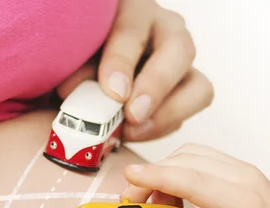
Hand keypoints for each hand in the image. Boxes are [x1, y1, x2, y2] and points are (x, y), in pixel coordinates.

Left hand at [57, 0, 213, 141]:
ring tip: (133, 131)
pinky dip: (162, 127)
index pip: (133, 29)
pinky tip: (134, 133)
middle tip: (132, 114)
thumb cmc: (80, 59)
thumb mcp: (72, 57)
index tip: (112, 92)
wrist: (88, 72)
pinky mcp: (185, 92)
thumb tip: (72, 91)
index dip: (122, 61)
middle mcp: (164, 30)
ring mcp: (180, 64)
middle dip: (156, 86)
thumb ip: (73, 69)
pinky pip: (187, 114)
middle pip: (179, 50)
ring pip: (198, 87)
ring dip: (167, 114)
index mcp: (132, 11)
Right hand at [121, 143, 269, 207]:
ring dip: (165, 172)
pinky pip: (201, 159)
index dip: (155, 176)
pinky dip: (178, 172)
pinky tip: (172, 196)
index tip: (129, 177)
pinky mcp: (238, 172)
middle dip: (153, 176)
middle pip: (186, 159)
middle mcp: (243, 177)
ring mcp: (242, 170)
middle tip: (134, 203)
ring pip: (192, 155)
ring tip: (153, 203)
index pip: (189, 178)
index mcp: (241, 200)